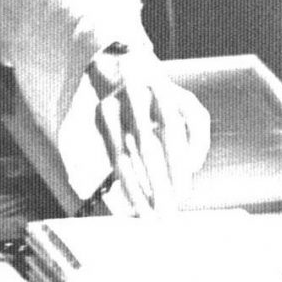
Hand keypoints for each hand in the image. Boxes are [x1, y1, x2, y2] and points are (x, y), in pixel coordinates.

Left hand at [91, 54, 210, 213]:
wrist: (120, 65)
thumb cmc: (105, 115)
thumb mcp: (83, 132)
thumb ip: (85, 163)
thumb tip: (101, 198)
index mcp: (106, 110)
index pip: (120, 157)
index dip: (132, 190)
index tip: (142, 216)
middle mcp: (132, 96)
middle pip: (147, 146)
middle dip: (158, 185)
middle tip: (165, 215)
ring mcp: (159, 90)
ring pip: (174, 131)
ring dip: (179, 169)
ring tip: (180, 197)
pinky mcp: (181, 91)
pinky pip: (196, 119)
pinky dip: (197, 144)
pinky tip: (192, 167)